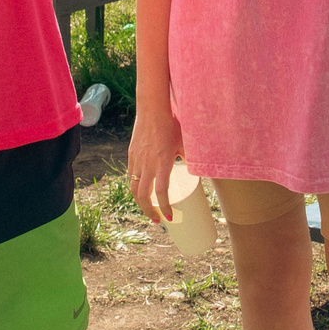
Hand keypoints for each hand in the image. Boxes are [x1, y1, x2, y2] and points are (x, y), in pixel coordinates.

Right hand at [127, 101, 183, 223]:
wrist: (152, 109)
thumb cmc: (172, 125)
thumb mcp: (185, 143)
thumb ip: (190, 158)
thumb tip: (198, 171)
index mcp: (162, 163)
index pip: (161, 192)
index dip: (165, 207)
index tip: (169, 218)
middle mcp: (147, 164)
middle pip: (143, 196)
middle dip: (149, 211)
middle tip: (158, 219)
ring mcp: (137, 160)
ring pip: (134, 188)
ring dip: (140, 202)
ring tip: (149, 208)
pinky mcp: (131, 155)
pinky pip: (131, 176)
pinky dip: (135, 187)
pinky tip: (141, 190)